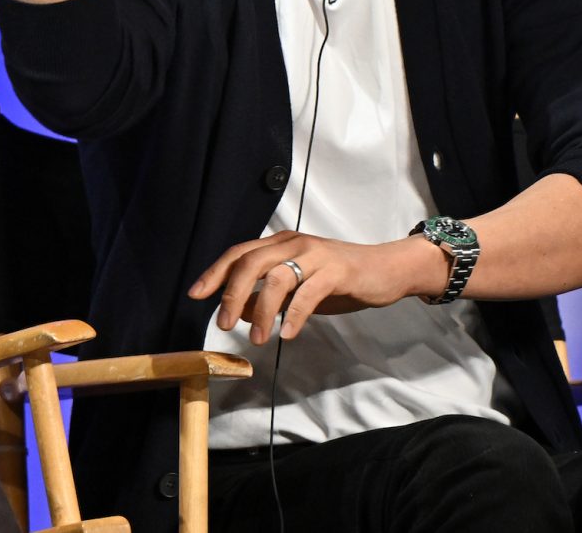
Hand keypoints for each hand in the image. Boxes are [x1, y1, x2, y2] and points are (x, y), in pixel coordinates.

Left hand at [187, 230, 444, 342]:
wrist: (386, 269)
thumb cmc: (339, 279)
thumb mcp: (298, 286)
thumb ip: (268, 295)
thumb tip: (238, 310)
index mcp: (280, 243)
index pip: (239, 253)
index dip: (215, 273)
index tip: (195, 295)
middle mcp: (293, 243)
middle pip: (250, 262)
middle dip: (231, 293)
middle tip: (223, 324)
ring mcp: (315, 255)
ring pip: (277, 279)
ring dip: (262, 311)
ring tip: (258, 339)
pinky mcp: (336, 271)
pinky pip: (308, 293)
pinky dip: (294, 315)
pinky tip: (287, 334)